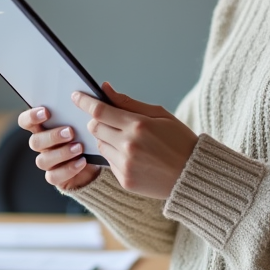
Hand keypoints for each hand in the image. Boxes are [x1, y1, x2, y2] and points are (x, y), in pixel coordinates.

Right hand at [17, 107, 100, 190]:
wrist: (102, 160)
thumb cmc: (95, 134)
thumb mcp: (99, 118)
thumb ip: (100, 104)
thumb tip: (104, 86)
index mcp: (46, 126)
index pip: (26, 120)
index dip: (31, 116)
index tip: (46, 111)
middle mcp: (44, 144)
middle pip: (35, 141)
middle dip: (51, 136)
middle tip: (70, 131)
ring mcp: (49, 161)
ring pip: (42, 160)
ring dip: (61, 153)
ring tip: (79, 147)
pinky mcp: (57, 176)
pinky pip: (54, 176)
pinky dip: (68, 169)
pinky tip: (82, 161)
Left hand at [73, 82, 198, 198]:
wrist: (194, 176)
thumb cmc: (179, 140)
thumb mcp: (160, 115)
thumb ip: (129, 103)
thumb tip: (105, 89)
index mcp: (139, 125)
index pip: (100, 111)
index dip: (85, 102)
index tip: (76, 95)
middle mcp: (129, 146)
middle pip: (94, 128)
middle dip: (97, 121)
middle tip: (109, 120)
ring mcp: (126, 165)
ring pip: (100, 145)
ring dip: (107, 139)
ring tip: (129, 141)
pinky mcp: (125, 180)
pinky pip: (109, 162)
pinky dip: (115, 156)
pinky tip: (135, 157)